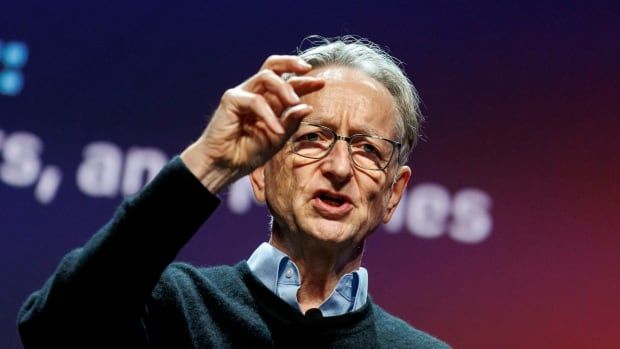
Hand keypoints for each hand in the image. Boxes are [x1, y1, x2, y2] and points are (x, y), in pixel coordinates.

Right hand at [181, 55, 324, 192]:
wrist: (225, 164)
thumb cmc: (249, 151)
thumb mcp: (278, 137)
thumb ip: (291, 121)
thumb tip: (307, 106)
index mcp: (269, 100)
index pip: (288, 81)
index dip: (304, 80)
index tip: (321, 83)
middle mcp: (256, 93)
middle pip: (273, 65)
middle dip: (292, 63)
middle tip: (308, 71)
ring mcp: (243, 94)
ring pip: (266, 77)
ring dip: (284, 88)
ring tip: (294, 103)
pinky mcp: (231, 100)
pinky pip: (256, 101)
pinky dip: (269, 115)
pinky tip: (276, 130)